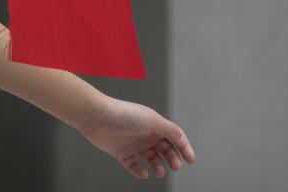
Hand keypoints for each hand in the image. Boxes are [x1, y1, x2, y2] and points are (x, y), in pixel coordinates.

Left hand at [78, 97, 195, 178]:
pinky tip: (143, 173)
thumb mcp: (153, 121)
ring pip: (151, 158)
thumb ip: (170, 130)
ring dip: (158, 166)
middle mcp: (145, 133)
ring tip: (159, 171)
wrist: (97, 117)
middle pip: (165, 149)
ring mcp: (133, 143)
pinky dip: (139, 171)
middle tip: (175, 167)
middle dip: (172, 158)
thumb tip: (182, 140)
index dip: (184, 148)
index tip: (190, 160)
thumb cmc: (124, 115)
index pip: (174, 136)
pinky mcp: (121, 152)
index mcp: (154, 124)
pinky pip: (133, 165)